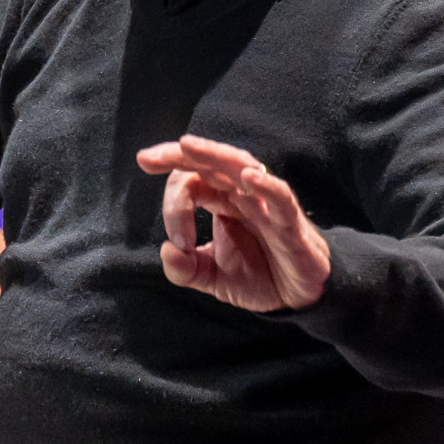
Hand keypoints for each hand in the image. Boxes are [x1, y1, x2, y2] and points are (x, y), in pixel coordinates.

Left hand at [133, 134, 331, 311]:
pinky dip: (267, 185)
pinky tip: (248, 178)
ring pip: (241, 167)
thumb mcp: (212, 279)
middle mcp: (242, 195)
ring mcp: (267, 205)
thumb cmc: (258, 277)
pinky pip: (281, 197)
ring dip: (215, 154)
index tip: (178, 242)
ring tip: (188, 146)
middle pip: (211, 162)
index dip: (174, 208)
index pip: (190, 183)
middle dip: (178, 155)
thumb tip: (166, 250)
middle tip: (146, 158)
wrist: (297, 297)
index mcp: (221, 201)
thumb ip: (185, 270)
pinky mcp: (291, 223)